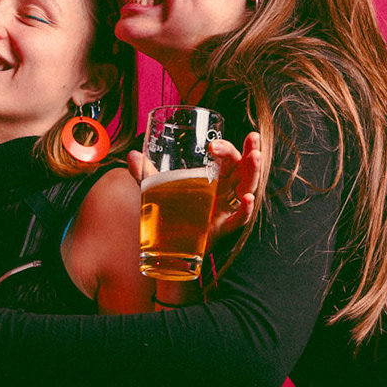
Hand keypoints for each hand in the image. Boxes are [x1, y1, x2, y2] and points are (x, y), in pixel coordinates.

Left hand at [127, 131, 261, 240]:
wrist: (168, 249)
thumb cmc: (172, 214)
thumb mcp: (157, 191)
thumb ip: (145, 174)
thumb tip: (131, 156)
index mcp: (215, 177)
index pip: (227, 157)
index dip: (225, 148)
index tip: (212, 145)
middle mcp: (226, 191)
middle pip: (243, 168)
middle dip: (249, 152)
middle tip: (252, 137)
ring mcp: (228, 209)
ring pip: (248, 187)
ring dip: (253, 172)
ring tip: (255, 156)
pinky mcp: (225, 229)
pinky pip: (240, 219)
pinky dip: (245, 209)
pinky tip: (247, 198)